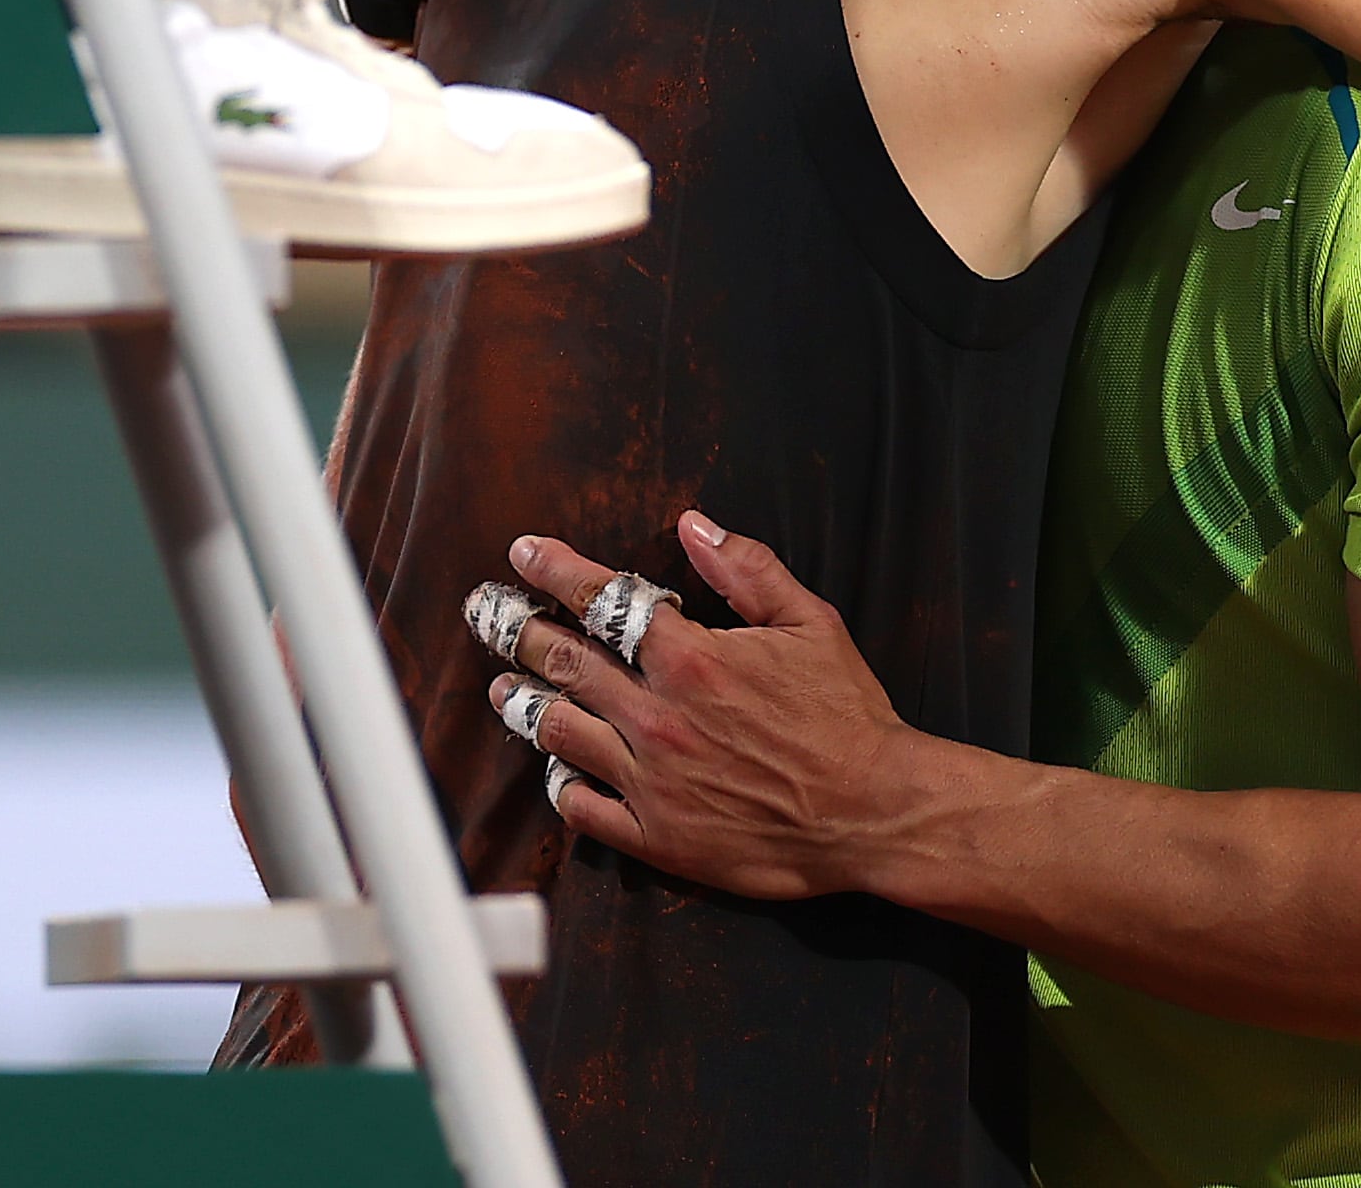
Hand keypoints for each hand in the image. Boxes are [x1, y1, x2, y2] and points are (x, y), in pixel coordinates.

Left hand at [478, 512, 914, 901]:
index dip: (554, 570)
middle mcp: (657, 716)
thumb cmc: (847, 717)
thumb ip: (747, 570)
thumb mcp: (811, 624)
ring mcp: (651, 779)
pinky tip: (552, 767)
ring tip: (501, 687)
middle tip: (486, 613)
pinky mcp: (657, 836)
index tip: (522, 553)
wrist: (873, 813)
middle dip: (514, 630)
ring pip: (558, 731)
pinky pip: (583, 807)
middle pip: (562, 662)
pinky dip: (559, 782)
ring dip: (522, 702)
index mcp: (691, 659)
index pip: (600, 600)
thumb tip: (694, 524)